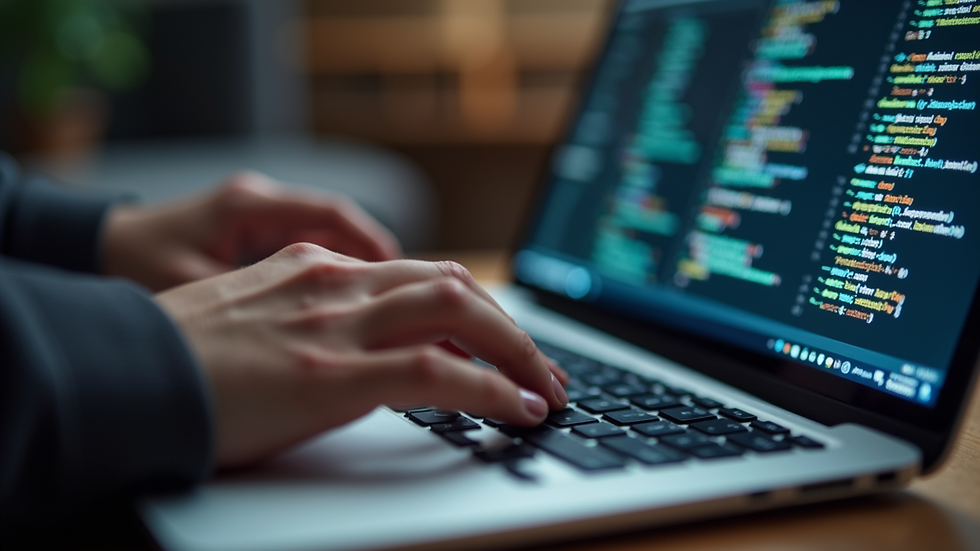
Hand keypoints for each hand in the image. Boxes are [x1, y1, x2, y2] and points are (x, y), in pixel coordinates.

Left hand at [103, 172, 401, 290]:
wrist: (97, 252)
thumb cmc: (136, 268)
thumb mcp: (195, 292)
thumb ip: (251, 305)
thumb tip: (308, 330)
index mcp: (247, 206)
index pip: (332, 214)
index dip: (372, 243)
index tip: (402, 272)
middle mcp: (258, 202)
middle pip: (337, 224)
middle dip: (374, 259)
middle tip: (405, 295)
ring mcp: (255, 217)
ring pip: (323, 238)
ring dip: (352, 269)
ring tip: (379, 306)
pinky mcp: (250, 234)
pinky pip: (304, 251)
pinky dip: (327, 274)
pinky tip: (338, 307)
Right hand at [155, 243, 569, 467]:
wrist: (121, 374)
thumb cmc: (174, 357)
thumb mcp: (252, 322)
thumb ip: (306, 322)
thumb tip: (348, 351)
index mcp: (316, 269)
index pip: (420, 274)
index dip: (473, 304)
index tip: (500, 336)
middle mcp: (335, 282)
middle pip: (453, 283)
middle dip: (509, 324)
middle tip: (542, 365)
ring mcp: (337, 323)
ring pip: (459, 311)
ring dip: (517, 350)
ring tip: (547, 387)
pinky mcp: (333, 372)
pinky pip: (437, 370)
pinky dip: (491, 386)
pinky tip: (518, 406)